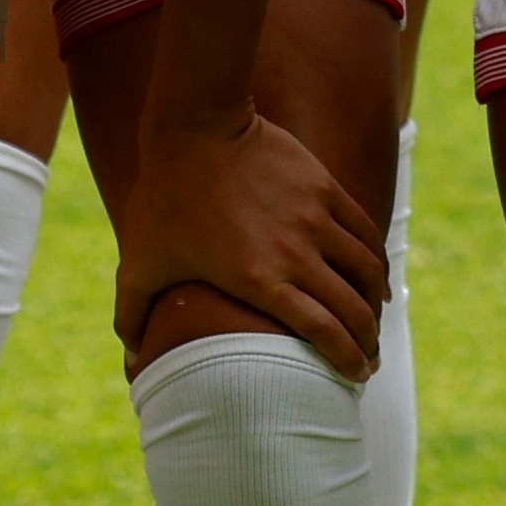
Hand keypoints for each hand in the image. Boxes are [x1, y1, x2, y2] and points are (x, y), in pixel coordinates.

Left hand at [111, 104, 386, 381]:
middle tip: (369, 361)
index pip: (322, 331)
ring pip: (367, 272)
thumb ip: (132, 315)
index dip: (346, 359)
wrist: (195, 127)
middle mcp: (296, 253)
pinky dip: (376, 262)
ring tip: (373, 323)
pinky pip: (365, 233)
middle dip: (368, 342)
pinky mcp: (324, 189)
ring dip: (376, 304)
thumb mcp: (139, 261)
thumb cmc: (164, 199)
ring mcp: (315, 219)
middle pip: (354, 309)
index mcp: (259, 279)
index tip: (354, 378)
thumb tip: (128, 364)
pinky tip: (376, 278)